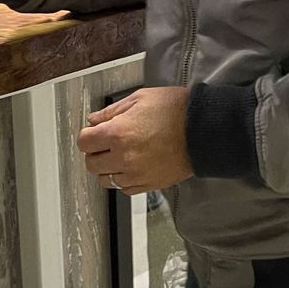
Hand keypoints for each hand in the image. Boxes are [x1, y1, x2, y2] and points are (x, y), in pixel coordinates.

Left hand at [77, 88, 192, 195]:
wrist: (204, 129)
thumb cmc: (177, 110)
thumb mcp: (140, 98)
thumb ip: (112, 111)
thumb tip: (94, 119)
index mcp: (118, 133)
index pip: (84, 142)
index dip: (88, 136)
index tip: (94, 133)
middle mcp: (124, 157)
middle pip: (91, 164)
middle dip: (95, 153)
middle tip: (105, 144)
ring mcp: (136, 174)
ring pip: (106, 180)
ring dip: (108, 168)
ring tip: (120, 156)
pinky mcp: (149, 185)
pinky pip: (125, 189)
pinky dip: (124, 180)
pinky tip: (132, 167)